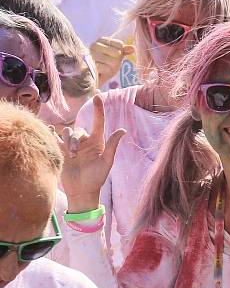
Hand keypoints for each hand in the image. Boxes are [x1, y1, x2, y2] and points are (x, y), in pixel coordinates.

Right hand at [56, 95, 125, 212]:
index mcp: (97, 142)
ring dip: (67, 142)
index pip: (98, 121)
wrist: (82, 191)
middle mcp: (85, 141)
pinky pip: (56, 139)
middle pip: (78, 130)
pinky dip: (52, 133)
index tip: (98, 95)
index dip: (98, 109)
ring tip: (70, 156)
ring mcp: (72, 146)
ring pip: (67, 133)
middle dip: (75, 139)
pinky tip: (48, 130)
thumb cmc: (97, 178)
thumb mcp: (107, 162)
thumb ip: (112, 145)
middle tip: (74, 154)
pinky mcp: (61, 152)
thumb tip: (122, 130)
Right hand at [90, 37, 133, 85]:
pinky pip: (106, 68)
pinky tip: (101, 72)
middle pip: (117, 53)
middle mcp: (94, 45)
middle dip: (116, 61)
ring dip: (111, 68)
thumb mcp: (116, 57)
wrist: (93, 78)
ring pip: (113, 61)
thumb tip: (133, 48)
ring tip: (105, 68)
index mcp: (101, 40)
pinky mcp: (89, 65)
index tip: (112, 57)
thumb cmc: (106, 65)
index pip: (120, 44)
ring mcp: (91, 55)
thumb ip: (124, 51)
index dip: (120, 53)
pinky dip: (106, 72)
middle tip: (108, 64)